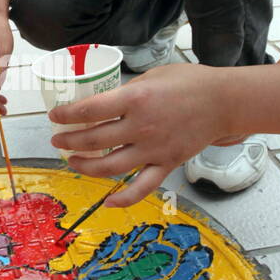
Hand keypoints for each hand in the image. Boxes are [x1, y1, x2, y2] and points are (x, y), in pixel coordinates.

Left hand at [49, 62, 232, 204]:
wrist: (224, 101)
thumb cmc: (189, 83)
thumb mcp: (152, 77)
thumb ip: (127, 92)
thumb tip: (106, 103)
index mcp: (135, 100)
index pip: (89, 111)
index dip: (67, 115)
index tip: (55, 117)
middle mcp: (141, 127)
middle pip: (94, 140)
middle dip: (69, 142)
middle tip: (58, 140)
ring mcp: (154, 149)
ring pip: (110, 167)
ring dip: (86, 167)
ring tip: (73, 162)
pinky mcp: (167, 164)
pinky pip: (142, 187)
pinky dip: (124, 198)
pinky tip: (109, 202)